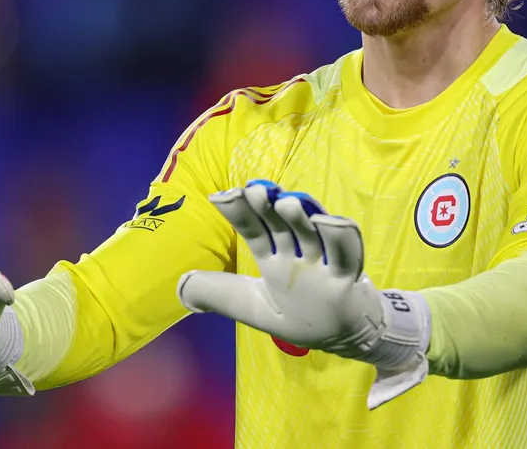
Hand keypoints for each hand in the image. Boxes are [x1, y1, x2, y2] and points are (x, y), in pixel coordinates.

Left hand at [177, 180, 430, 407]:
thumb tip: (180, 287)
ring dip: (301, 217)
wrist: (344, 337)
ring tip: (287, 201)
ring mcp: (322, 263)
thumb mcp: (252, 308)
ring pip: (312, 233)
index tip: (222, 196)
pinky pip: (347, 254)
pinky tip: (329, 222)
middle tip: (256, 189)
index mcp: (273, 258)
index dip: (239, 211)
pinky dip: (341, 237)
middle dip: (268, 206)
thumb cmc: (298, 316)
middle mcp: (296, 254)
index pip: (253, 229)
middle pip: (281, 224)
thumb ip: (218, 295)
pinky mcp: (347, 278)